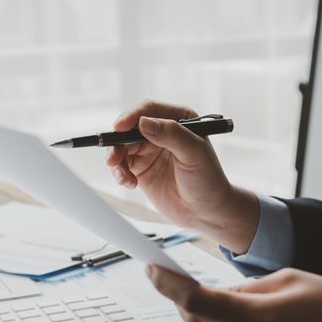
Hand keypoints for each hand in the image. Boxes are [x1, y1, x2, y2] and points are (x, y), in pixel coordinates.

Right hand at [106, 100, 258, 253]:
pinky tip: (129, 184)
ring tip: (125, 178)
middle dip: (118, 143)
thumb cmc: (207, 180)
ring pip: (122, 146)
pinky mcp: (141, 167)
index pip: (149, 110)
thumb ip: (171, 135)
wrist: (205, 211)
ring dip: (117, 160)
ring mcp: (149, 149)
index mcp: (179, 119)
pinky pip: (121, 164)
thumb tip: (143, 123)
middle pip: (130, 128)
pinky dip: (120, 173)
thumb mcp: (194, 154)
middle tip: (113, 160)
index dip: (132, 117)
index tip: (119, 128)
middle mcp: (162, 131)